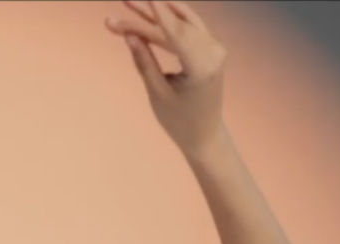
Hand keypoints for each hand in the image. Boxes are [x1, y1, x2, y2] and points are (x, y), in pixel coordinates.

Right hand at [104, 0, 227, 156]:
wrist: (205, 134)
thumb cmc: (180, 120)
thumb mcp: (157, 93)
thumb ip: (144, 62)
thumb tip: (129, 36)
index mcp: (202, 68)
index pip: (176, 33)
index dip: (158, 12)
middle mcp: (213, 54)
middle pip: (175, 26)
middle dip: (147, 15)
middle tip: (125, 1)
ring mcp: (215, 50)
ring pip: (181, 24)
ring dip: (156, 15)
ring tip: (131, 3)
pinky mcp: (211, 49)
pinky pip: (189, 28)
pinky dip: (169, 21)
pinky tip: (153, 8)